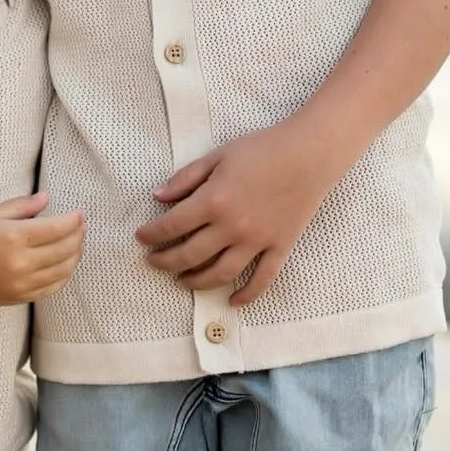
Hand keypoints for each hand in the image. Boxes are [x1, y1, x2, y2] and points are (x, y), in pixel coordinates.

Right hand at [0, 193, 84, 305]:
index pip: (57, 228)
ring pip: (62, 271)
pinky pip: (51, 288)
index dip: (73, 220)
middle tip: (82, 226)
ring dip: (75, 256)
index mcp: (15, 237)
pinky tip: (65, 265)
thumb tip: (46, 199)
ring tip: (77, 244)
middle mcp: (21, 263)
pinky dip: (64, 276)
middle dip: (78, 236)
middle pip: (64, 250)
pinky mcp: (19, 298)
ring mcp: (22, 284)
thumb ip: (22, 206)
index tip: (79, 213)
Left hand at [136, 124, 337, 306]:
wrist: (308, 153)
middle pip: (190, 255)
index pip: (171, 226)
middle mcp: (232, 227)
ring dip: (196, 281)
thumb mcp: (217, 156)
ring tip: (181, 281)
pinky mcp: (279, 247)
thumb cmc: (261, 148)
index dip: (151, 234)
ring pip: (220, 274)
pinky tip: (230, 301)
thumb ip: (186, 178)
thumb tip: (157, 196)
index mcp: (213, 201)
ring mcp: (257, 241)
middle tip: (153, 262)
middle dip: (165, 262)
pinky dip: (246, 295)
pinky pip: (261, 280)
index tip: (140, 237)